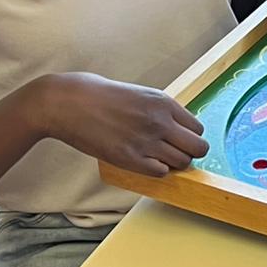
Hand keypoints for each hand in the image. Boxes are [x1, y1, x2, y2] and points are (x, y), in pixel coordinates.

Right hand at [36, 73, 207, 177]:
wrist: (67, 102)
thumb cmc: (99, 96)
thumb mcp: (139, 94)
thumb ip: (160, 111)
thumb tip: (177, 128)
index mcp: (164, 103)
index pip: (199, 129)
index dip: (190, 137)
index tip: (179, 140)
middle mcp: (160, 121)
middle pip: (198, 148)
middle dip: (189, 153)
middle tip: (173, 153)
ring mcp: (146, 140)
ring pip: (182, 163)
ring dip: (172, 163)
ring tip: (155, 157)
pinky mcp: (129, 158)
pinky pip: (160, 172)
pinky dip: (156, 171)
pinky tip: (144, 162)